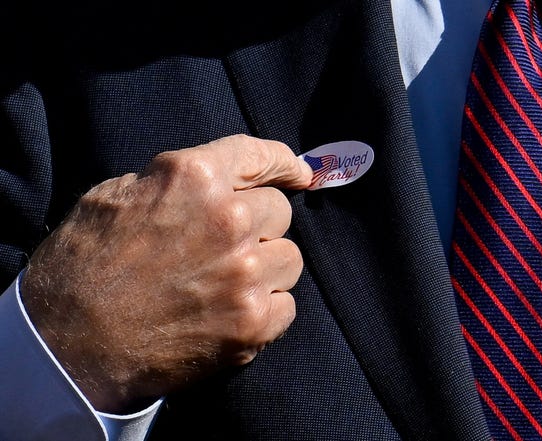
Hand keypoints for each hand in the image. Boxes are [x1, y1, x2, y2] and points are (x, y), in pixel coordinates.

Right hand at [21, 134, 311, 412]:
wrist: (69, 347)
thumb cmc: (84, 267)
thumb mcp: (117, 196)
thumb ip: (175, 182)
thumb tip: (221, 181)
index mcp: (194, 178)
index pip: (260, 156)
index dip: (284, 163)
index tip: (300, 174)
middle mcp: (229, 220)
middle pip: (279, 212)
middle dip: (258, 226)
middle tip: (223, 248)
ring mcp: (245, 274)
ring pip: (289, 259)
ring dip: (265, 269)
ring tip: (223, 284)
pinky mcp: (253, 323)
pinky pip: (287, 305)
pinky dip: (265, 310)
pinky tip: (229, 315)